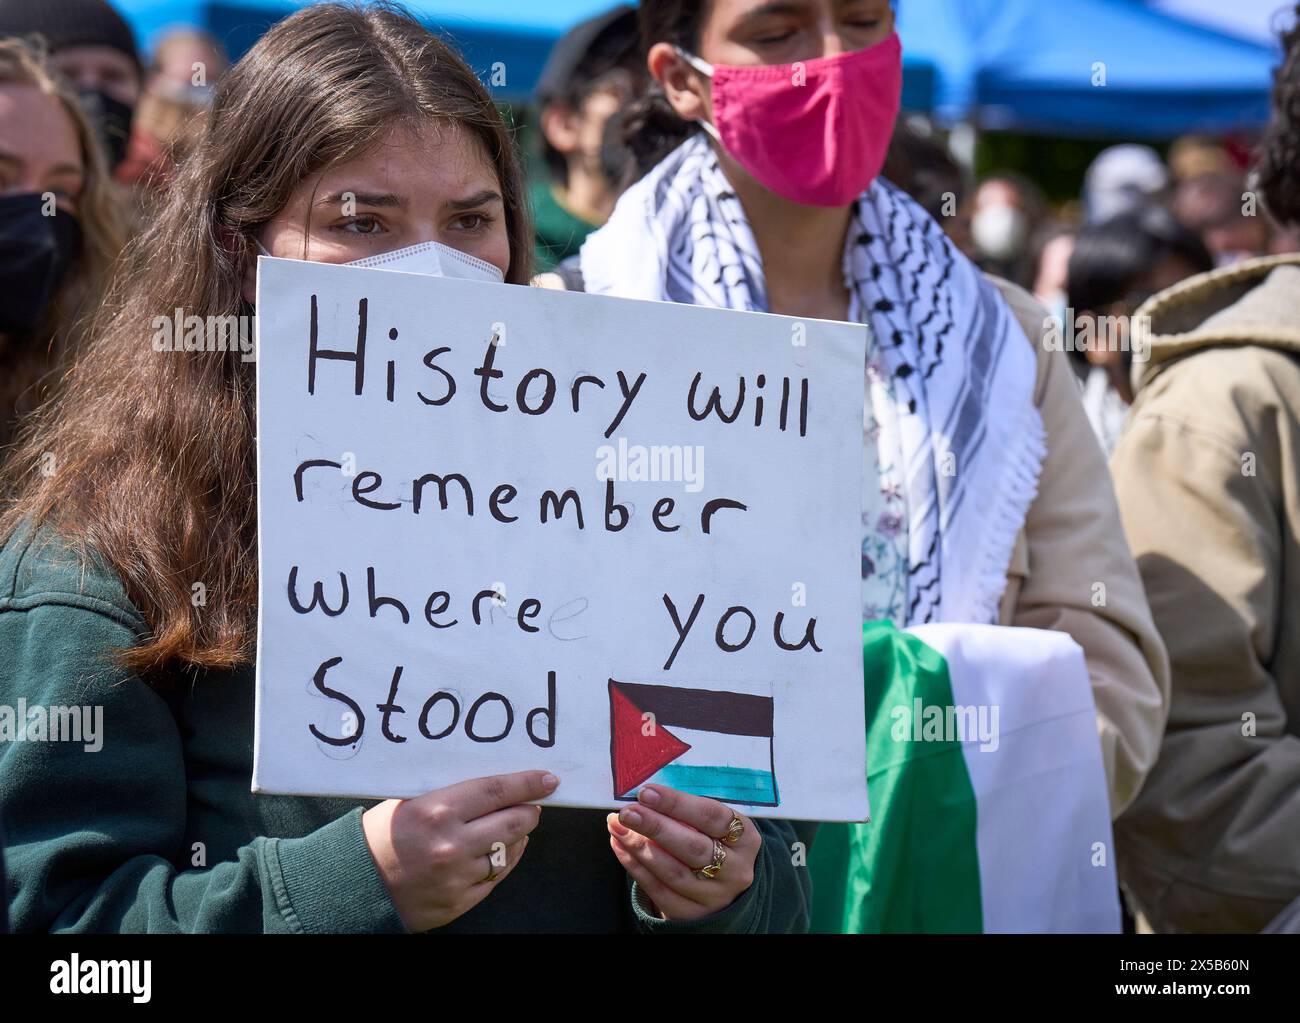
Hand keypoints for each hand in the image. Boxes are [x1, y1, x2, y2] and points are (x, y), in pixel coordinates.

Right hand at [362, 770, 557, 931]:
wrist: (356, 884)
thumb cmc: (382, 835)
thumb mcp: (410, 800)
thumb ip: (451, 793)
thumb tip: (496, 783)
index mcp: (437, 811)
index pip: (497, 791)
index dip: (528, 783)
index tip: (547, 779)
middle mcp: (451, 844)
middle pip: (513, 822)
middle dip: (530, 810)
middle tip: (534, 803)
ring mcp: (457, 876)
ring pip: (509, 851)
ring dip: (518, 836)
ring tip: (514, 826)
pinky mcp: (459, 900)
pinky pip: (496, 877)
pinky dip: (505, 859)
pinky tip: (502, 849)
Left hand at [606, 784, 759, 919]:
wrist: (726, 885)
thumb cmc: (715, 841)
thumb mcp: (715, 823)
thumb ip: (687, 810)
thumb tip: (645, 796)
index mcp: (745, 838)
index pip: (711, 816)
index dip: (677, 804)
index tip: (646, 792)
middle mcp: (736, 870)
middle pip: (693, 847)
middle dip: (655, 827)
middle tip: (627, 812)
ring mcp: (716, 895)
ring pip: (673, 872)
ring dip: (639, 847)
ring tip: (617, 827)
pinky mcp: (695, 914)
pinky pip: (660, 892)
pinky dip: (636, 868)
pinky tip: (620, 847)